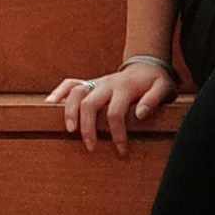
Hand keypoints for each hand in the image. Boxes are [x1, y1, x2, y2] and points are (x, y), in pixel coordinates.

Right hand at [50, 58, 179, 150]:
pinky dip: (59, 93)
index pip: (115, 112)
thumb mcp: (163, 88)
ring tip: (70, 131)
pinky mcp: (90, 82)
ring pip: (75, 93)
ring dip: (69, 112)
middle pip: (89, 103)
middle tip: (90, 147)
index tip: (121, 151)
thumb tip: (140, 114)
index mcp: (124, 87)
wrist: (146, 64)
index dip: (117, 134)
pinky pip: (70, 84)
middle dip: (87, 127)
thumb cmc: (155, 81)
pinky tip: (51, 105)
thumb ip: (153, 100)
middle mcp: (107, 83)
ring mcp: (96, 82)